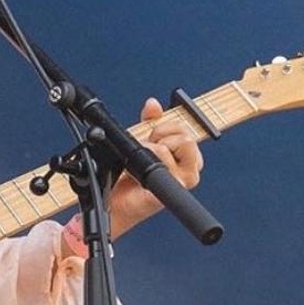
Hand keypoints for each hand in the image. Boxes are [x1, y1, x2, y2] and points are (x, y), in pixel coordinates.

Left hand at [110, 97, 203, 237]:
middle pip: (185, 138)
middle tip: (145, 149)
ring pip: (170, 148)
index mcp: (188, 157)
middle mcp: (190, 170)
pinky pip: (159, 168)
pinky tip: (133, 174)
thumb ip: (149, 121)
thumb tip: (153, 104)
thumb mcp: (140, 140)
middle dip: (159, 138)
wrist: (113, 200)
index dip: (167, 127)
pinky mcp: (167, 194)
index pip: (186, 129)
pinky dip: (139, 167)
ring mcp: (181, 183)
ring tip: (138, 163)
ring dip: (148, 151)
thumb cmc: (128, 175)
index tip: (153, 135)